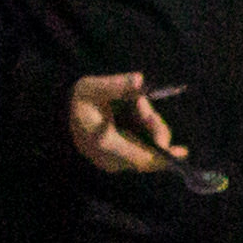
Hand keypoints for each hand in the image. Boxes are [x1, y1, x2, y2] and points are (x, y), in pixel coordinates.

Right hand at [66, 71, 185, 175]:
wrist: (59, 118)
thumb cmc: (76, 102)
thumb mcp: (91, 88)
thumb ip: (116, 86)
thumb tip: (139, 80)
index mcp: (104, 145)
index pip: (140, 159)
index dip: (162, 157)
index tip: (182, 152)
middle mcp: (111, 160)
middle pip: (148, 153)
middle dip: (155, 128)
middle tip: (141, 102)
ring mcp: (115, 162)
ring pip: (147, 149)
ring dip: (149, 125)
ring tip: (136, 102)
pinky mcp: (118, 159)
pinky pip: (142, 148)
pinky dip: (145, 129)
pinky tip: (136, 110)